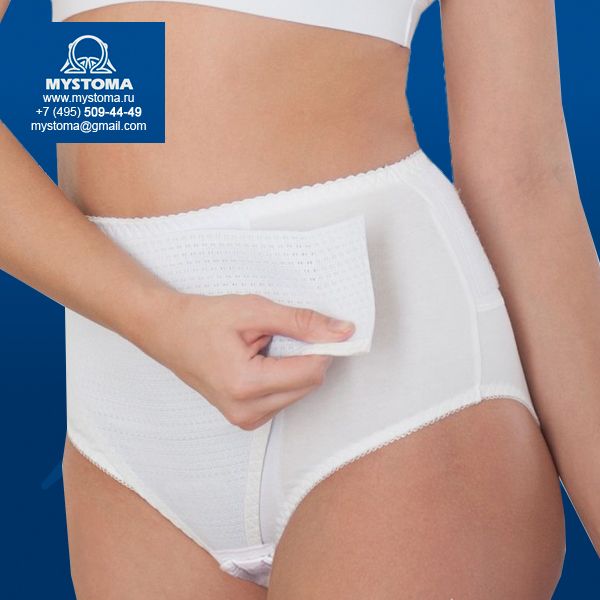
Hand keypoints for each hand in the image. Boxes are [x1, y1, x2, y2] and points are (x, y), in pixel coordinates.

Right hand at [138, 292, 355, 429]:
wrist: (167, 332)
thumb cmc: (201, 319)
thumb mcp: (254, 310)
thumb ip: (301, 322)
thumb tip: (341, 331)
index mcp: (246, 384)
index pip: (311, 372)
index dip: (324, 347)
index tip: (324, 328)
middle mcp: (246, 410)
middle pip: (308, 384)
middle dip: (307, 356)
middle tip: (282, 333)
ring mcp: (245, 419)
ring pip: (300, 392)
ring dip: (294, 367)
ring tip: (263, 347)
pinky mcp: (246, 419)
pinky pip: (284, 398)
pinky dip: (283, 377)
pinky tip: (260, 361)